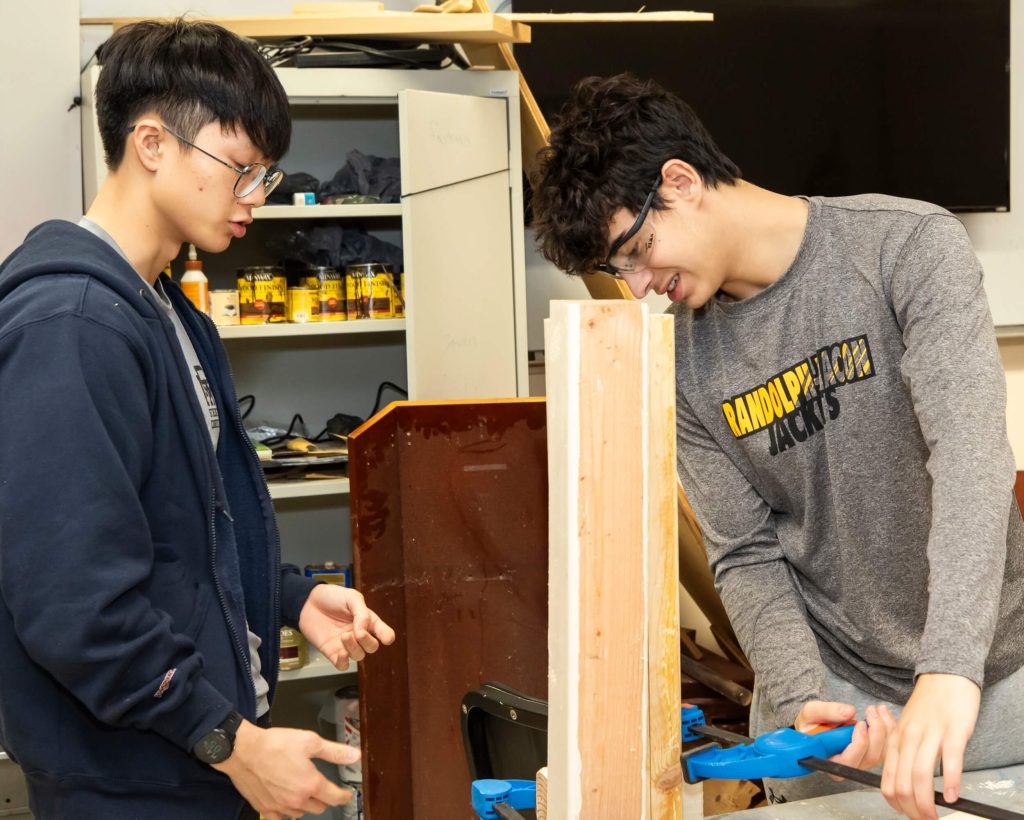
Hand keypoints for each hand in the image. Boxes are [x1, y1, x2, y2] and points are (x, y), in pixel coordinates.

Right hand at [213, 720, 358, 817]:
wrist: (244, 751)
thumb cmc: (276, 744)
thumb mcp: (310, 741)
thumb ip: (334, 752)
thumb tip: (355, 756)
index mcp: (311, 784)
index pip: (335, 797)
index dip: (344, 795)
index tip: (346, 793)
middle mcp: (297, 800)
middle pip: (319, 807)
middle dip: (324, 798)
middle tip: (321, 786)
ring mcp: (280, 807)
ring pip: (301, 813)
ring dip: (306, 804)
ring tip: (303, 790)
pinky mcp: (265, 808)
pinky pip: (280, 818)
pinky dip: (286, 812)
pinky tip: (285, 802)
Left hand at [298, 584, 395, 668]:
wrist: (307, 602)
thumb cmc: (331, 597)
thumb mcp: (351, 598)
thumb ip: (361, 613)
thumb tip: (363, 632)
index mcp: (367, 620)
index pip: (382, 631)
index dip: (387, 636)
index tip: (387, 638)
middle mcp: (358, 634)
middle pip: (371, 647)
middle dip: (368, 642)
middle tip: (359, 634)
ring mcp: (346, 645)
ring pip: (358, 656)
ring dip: (354, 648)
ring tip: (344, 636)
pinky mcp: (332, 652)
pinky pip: (342, 665)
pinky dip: (344, 662)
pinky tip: (341, 653)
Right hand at [795, 700, 893, 778]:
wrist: (816, 726)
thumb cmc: (811, 724)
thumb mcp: (811, 713)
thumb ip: (827, 712)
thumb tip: (849, 712)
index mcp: (830, 763)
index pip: (850, 760)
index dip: (859, 743)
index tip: (860, 723)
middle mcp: (850, 767)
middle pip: (871, 757)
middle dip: (876, 731)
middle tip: (870, 710)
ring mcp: (863, 762)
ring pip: (883, 752)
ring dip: (886, 728)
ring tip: (878, 708)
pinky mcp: (873, 754)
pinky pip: (888, 747)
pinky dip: (890, 729)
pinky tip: (883, 713)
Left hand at [880, 673, 979, 819]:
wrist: (946, 677)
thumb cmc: (929, 706)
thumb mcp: (909, 729)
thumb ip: (906, 754)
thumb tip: (909, 788)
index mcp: (896, 740)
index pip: (887, 781)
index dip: (897, 805)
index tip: (908, 815)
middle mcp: (908, 738)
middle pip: (902, 784)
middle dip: (912, 810)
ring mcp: (930, 734)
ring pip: (920, 776)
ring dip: (928, 803)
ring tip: (935, 817)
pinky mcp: (953, 730)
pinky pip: (949, 760)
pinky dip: (950, 782)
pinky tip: (953, 796)